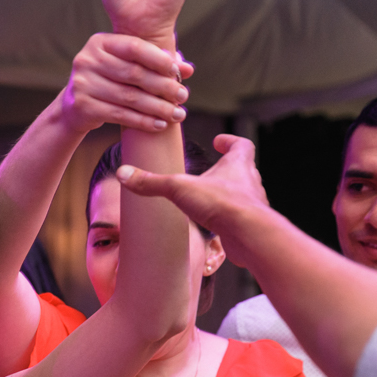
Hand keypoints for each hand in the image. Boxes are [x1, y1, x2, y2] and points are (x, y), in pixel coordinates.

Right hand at [61, 33, 192, 134]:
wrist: (75, 106)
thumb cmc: (108, 81)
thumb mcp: (125, 65)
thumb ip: (154, 63)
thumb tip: (188, 69)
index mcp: (99, 43)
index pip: (134, 47)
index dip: (159, 59)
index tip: (179, 72)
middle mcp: (87, 60)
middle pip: (134, 74)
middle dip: (163, 86)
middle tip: (183, 96)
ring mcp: (82, 84)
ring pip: (129, 97)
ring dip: (157, 107)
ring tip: (177, 114)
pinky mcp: (82, 106)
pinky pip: (120, 115)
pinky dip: (142, 121)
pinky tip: (159, 125)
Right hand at [115, 134, 271, 261]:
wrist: (250, 235)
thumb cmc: (223, 204)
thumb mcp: (180, 188)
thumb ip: (152, 182)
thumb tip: (124, 173)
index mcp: (238, 165)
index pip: (241, 146)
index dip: (231, 141)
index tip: (219, 141)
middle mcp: (249, 182)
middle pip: (243, 169)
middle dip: (227, 168)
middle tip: (212, 168)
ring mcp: (252, 205)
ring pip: (242, 194)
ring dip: (228, 193)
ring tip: (209, 197)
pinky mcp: (249, 226)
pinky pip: (238, 217)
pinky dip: (227, 216)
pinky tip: (214, 223)